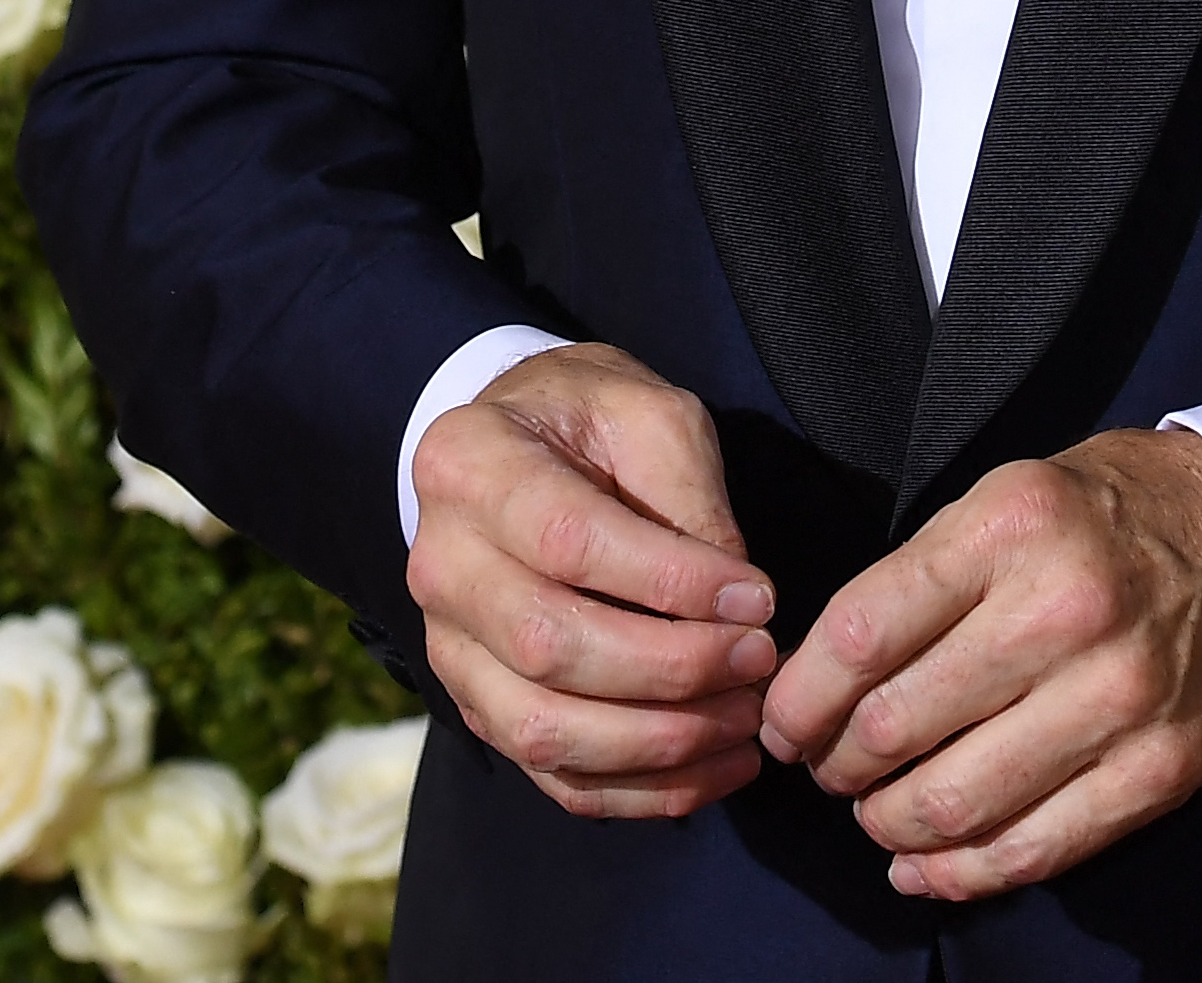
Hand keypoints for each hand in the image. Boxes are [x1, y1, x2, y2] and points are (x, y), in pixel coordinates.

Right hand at [407, 340, 776, 820]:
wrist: (519, 439)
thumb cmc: (588, 416)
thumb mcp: (646, 411)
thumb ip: (686, 493)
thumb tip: (734, 602)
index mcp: (469, 466)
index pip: (568, 541)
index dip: (669, 582)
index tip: (757, 596)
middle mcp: (442, 564)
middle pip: (550, 646)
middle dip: (673, 668)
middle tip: (758, 658)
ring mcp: (451, 646)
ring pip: (546, 729)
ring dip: (660, 742)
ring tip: (745, 721)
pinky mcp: (478, 705)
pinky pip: (552, 775)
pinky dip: (637, 790)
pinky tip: (713, 769)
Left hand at [758, 426, 1201, 901]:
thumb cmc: (1114, 513)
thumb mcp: (1011, 495)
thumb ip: (926, 574)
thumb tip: (825, 673)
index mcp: (1013, 525)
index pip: (863, 632)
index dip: (799, 693)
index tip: (781, 719)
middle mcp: (1062, 610)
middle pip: (895, 724)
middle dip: (834, 762)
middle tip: (824, 766)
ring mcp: (1115, 697)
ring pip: (955, 800)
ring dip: (888, 822)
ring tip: (874, 811)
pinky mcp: (1156, 769)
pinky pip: (1033, 847)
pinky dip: (960, 872)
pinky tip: (924, 864)